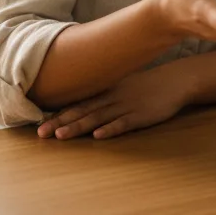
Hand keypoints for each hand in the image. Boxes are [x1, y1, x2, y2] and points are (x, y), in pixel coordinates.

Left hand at [36, 63, 189, 139]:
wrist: (176, 80)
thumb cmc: (148, 85)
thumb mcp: (124, 84)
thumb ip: (105, 93)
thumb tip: (84, 102)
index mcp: (107, 91)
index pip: (78, 103)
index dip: (58, 113)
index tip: (39, 123)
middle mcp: (113, 98)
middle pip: (83, 111)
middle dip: (60, 122)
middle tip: (41, 134)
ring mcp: (127, 106)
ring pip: (98, 117)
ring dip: (79, 127)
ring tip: (61, 135)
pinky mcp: (141, 115)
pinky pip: (124, 123)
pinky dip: (110, 129)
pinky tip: (98, 136)